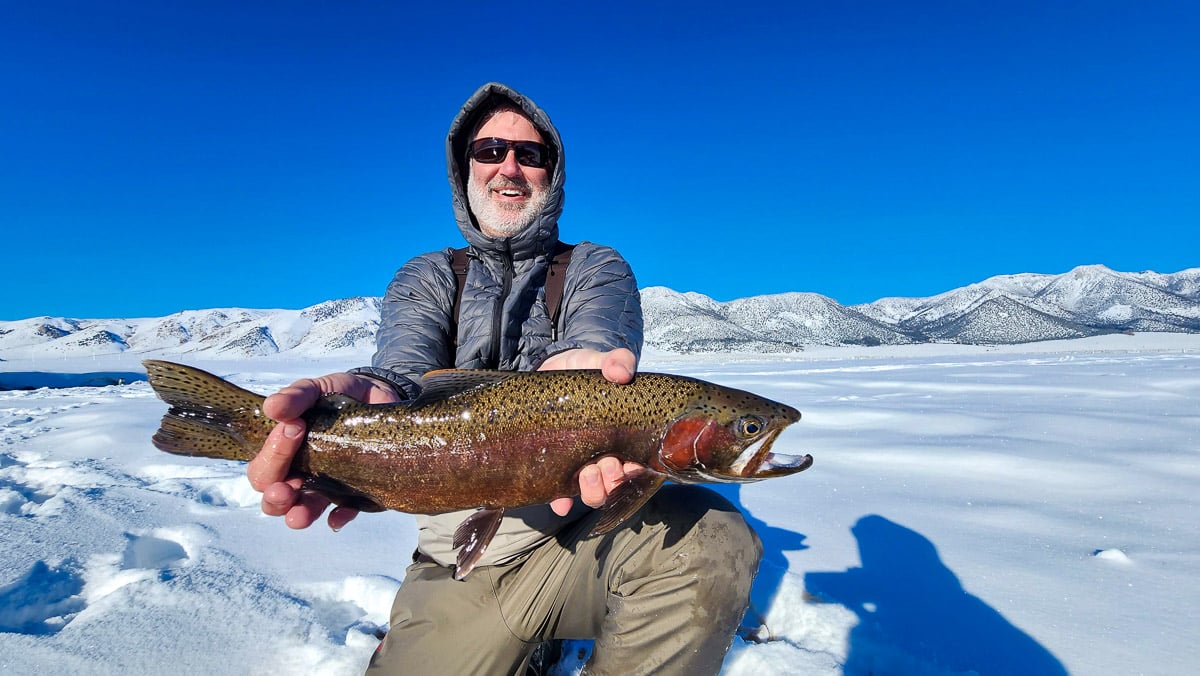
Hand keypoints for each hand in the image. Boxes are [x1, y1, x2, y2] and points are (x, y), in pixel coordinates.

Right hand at [246, 372, 400, 529]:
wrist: (381, 398)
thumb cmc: (340, 396)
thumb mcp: (318, 389)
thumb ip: (296, 395)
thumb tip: (272, 408)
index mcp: (285, 452)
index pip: (263, 468)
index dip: (271, 456)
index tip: (294, 429)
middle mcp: (301, 474)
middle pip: (274, 498)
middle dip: (275, 496)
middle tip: (286, 486)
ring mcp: (328, 487)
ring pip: (301, 512)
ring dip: (298, 515)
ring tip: (299, 515)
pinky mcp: (356, 494)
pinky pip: (344, 514)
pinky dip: (339, 518)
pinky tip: (338, 516)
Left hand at [538, 348, 640, 515]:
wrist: (548, 373)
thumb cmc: (583, 371)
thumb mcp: (600, 362)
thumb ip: (617, 361)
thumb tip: (622, 373)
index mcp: (625, 437)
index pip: (640, 463)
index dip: (638, 470)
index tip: (630, 462)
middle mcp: (606, 455)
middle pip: (617, 484)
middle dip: (613, 482)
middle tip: (604, 466)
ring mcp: (581, 464)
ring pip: (594, 493)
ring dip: (594, 492)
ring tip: (586, 474)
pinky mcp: (556, 467)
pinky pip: (561, 494)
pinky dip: (562, 502)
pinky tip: (560, 502)